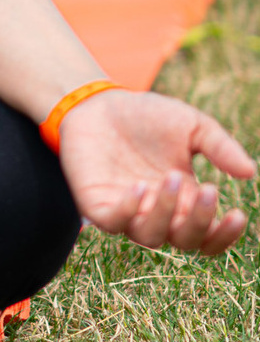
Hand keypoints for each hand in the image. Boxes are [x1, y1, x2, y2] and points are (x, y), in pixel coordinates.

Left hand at [58, 89, 255, 254]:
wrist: (97, 101)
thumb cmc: (146, 115)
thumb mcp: (191, 125)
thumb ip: (219, 147)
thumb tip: (249, 172)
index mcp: (184, 201)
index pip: (208, 237)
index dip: (224, 234)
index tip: (237, 214)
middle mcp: (157, 213)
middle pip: (185, 240)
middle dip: (199, 220)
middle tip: (207, 187)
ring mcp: (127, 211)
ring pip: (151, 236)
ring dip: (165, 212)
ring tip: (168, 177)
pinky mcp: (97, 204)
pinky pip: (114, 222)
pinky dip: (129, 211)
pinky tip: (139, 188)